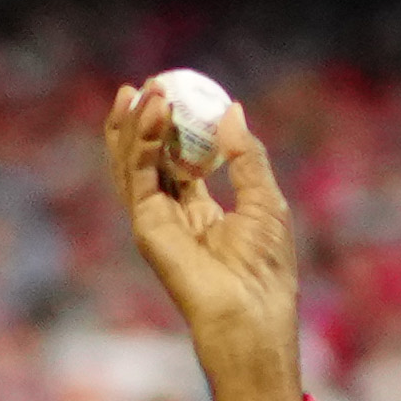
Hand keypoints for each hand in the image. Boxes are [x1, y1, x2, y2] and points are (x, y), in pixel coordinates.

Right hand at [102, 78, 304, 400]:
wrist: (252, 317)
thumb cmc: (266, 271)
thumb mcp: (266, 201)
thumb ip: (245, 157)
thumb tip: (231, 109)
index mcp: (202, 214)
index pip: (179, 162)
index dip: (175, 129)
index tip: (176, 94)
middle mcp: (174, 217)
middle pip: (149, 160)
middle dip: (145, 121)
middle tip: (150, 84)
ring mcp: (156, 222)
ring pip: (134, 164)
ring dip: (137, 124)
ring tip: (146, 90)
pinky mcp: (147, 226)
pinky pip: (139, 174)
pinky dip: (142, 141)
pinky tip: (154, 112)